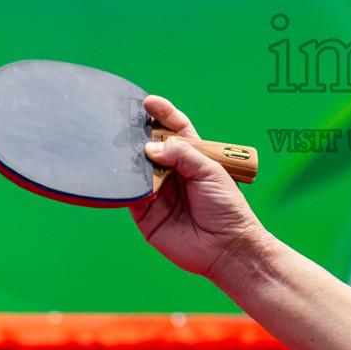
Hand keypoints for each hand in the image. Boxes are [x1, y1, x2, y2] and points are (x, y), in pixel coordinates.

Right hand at [130, 96, 263, 280]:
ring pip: (137, 169)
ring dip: (130, 159)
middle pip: (151, 147)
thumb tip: (149, 148)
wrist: (226, 247)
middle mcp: (173, 172)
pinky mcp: (145, 214)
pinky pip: (130, 195)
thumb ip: (182, 155)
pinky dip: (125, 185)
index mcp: (192, 158)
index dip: (163, 115)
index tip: (150, 103)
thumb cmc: (227, 207)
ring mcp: (158, 192)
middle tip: (129, 123)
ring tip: (124, 147)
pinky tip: (123, 175)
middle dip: (140, 134)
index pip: (175, 130)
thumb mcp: (210, 171)